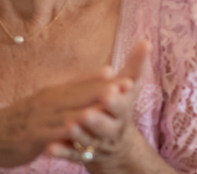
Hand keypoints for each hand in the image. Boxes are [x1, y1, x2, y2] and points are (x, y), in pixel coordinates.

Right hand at [0, 68, 118, 167]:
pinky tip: (76, 131)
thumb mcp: (50, 100)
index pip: (86, 85)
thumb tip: (107, 70)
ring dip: (89, 107)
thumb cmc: (23, 119)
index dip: (109, 82)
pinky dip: (64, 131)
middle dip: (106, 90)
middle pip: (82, 95)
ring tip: (109, 104)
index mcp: (57, 92)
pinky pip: (51, 132)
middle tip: (129, 85)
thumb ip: (77, 87)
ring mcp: (41, 117)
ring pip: (69, 112)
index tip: (130, 77)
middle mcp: (51, 101)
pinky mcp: (32, 134)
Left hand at [49, 41, 151, 173]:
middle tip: (87, 114)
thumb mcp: (130, 88)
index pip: (122, 106)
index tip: (111, 91)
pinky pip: (72, 154)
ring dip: (79, 135)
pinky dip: (63, 152)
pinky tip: (50, 148)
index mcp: (123, 112)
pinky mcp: (82, 154)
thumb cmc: (120, 108)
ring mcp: (97, 144)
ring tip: (68, 127)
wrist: (116, 144)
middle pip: (106, 126)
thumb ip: (135, 66)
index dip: (116, 100)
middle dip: (97, 120)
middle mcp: (112, 130)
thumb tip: (146, 41)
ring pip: (88, 141)